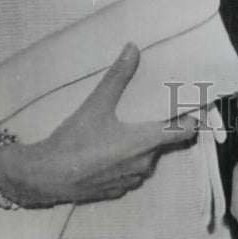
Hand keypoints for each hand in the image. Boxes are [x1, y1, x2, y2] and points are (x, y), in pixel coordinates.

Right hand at [0, 42, 198, 206]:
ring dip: (143, 145)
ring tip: (130, 125)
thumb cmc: (73, 142)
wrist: (43, 178)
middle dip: (162, 127)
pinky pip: (131, 172)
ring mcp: (130, 180)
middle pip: (164, 143)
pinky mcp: (115, 191)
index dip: (192, 120)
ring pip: (147, 158)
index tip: (194, 107)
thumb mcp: (96, 104)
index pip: (184, 132)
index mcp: (145, 142)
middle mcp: (143, 164)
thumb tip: (133, 48)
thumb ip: (117, 76)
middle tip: (155, 108)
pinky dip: (127, 160)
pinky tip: (111, 148)